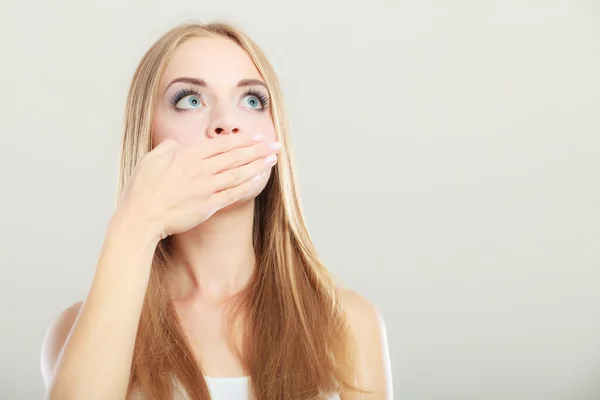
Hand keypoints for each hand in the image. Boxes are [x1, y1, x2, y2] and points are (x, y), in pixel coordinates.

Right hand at [116, 133, 280, 239]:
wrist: (140, 217)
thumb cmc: (142, 188)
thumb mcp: (150, 159)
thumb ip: (167, 147)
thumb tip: (177, 143)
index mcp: (187, 155)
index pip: (221, 144)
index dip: (242, 139)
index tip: (257, 136)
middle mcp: (200, 169)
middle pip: (235, 156)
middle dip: (258, 148)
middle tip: (275, 144)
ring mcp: (205, 188)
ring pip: (238, 173)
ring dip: (258, 165)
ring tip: (272, 159)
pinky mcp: (207, 206)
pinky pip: (232, 194)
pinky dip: (246, 186)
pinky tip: (259, 180)